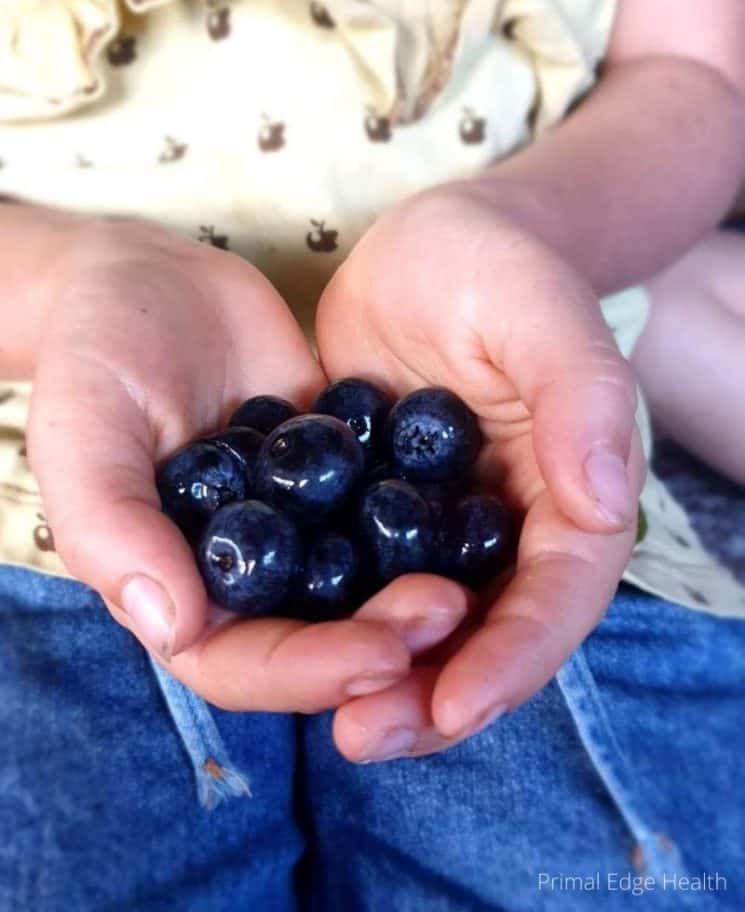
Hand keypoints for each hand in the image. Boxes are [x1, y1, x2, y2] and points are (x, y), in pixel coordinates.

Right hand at [26, 212, 429, 710]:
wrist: (153, 279)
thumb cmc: (97, 352)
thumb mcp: (85, 429)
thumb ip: (111, 526)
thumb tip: (174, 626)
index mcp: (177, 587)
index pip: (243, 663)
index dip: (309, 671)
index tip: (381, 656)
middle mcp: (248, 574)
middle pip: (319, 637)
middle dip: (384, 640)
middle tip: (449, 610)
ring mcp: (302, 525)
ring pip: (365, 586)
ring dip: (416, 594)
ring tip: (468, 583)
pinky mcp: (343, 477)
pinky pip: (389, 510)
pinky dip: (430, 523)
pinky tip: (476, 515)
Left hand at [316, 185, 645, 759]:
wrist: (427, 248)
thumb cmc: (498, 266)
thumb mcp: (540, 313)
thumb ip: (580, 397)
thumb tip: (609, 503)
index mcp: (570, 496)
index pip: (555, 596)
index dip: (513, 658)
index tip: (455, 706)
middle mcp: (507, 529)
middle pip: (485, 634)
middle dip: (434, 694)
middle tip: (365, 737)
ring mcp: (437, 528)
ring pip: (419, 625)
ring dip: (380, 680)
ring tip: (330, 724)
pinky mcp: (375, 512)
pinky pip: (356, 581)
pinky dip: (331, 623)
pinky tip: (282, 647)